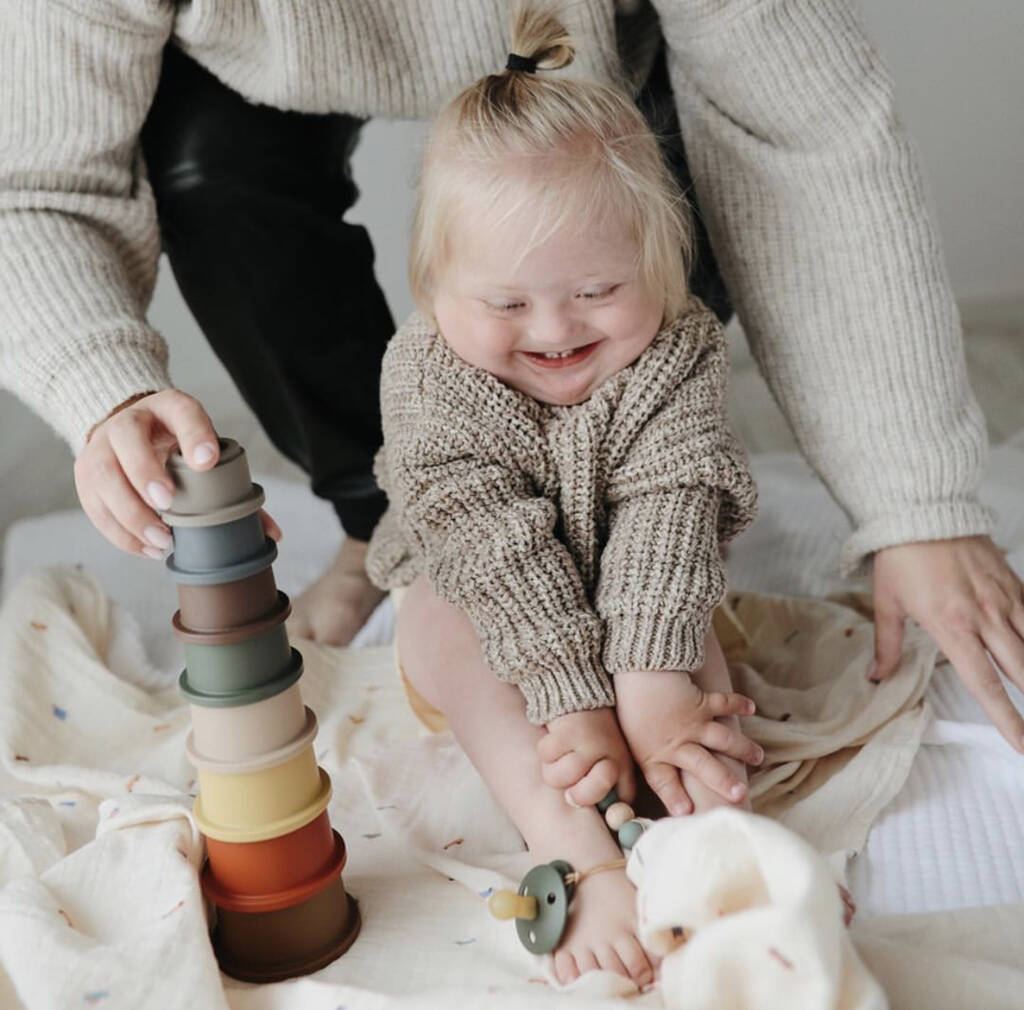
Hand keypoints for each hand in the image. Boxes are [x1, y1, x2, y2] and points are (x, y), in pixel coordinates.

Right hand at [75, 389, 281, 558]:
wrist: (126, 432)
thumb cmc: (175, 444)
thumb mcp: (203, 450)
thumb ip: (235, 487)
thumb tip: (270, 533)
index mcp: (167, 408)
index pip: (182, 412)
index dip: (195, 435)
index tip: (208, 461)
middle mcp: (128, 421)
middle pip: (129, 441)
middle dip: (146, 474)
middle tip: (169, 503)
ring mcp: (100, 447)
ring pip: (104, 476)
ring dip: (131, 513)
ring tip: (163, 539)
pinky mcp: (84, 477)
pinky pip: (95, 506)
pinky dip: (121, 533)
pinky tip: (147, 548)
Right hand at [537, 707, 635, 807]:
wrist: (583, 698)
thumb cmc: (594, 739)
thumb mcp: (611, 762)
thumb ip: (608, 790)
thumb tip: (605, 818)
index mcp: (623, 767)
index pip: (619, 802)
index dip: (601, 805)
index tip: (591, 798)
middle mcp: (609, 755)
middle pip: (585, 795)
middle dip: (574, 794)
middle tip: (572, 784)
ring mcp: (587, 743)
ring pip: (558, 778)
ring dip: (554, 770)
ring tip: (562, 758)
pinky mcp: (565, 731)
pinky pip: (545, 756)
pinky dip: (545, 751)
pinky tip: (555, 743)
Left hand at [615, 669, 759, 815]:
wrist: (635, 671)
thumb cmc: (630, 711)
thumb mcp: (632, 745)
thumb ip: (648, 767)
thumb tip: (639, 796)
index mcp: (654, 755)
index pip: (664, 782)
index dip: (674, 797)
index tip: (685, 812)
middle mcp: (676, 742)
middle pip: (702, 764)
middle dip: (721, 780)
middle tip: (739, 794)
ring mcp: (692, 722)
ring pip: (722, 738)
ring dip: (742, 748)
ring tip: (758, 758)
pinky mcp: (701, 701)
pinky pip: (723, 703)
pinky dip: (738, 704)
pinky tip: (750, 708)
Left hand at [871, 535, 1023, 752]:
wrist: (921, 511)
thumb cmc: (900, 557)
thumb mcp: (885, 603)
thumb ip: (887, 645)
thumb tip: (876, 678)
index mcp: (952, 627)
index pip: (985, 684)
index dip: (1006, 719)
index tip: (1021, 745)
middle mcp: (985, 618)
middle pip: (1021, 671)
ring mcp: (1004, 599)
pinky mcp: (1014, 583)